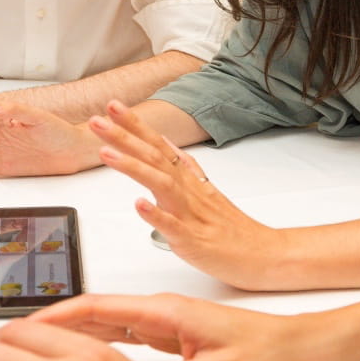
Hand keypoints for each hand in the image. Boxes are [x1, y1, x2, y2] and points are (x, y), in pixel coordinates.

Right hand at [26, 293, 305, 360]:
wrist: (291, 346)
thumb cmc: (260, 354)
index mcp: (164, 311)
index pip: (97, 309)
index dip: (56, 317)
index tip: (24, 326)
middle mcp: (159, 311)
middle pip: (94, 314)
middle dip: (53, 325)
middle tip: (16, 340)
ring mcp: (164, 322)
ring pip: (106, 326)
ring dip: (72, 335)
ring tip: (36, 349)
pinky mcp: (172, 336)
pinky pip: (124, 338)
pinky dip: (97, 345)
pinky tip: (82, 357)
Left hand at [90, 101, 282, 290]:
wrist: (262, 254)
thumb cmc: (230, 227)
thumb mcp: (204, 189)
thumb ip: (183, 166)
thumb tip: (164, 143)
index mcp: (187, 179)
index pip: (158, 144)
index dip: (134, 124)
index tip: (111, 106)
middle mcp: (188, 190)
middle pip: (154, 156)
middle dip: (124, 136)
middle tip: (97, 120)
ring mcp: (191, 214)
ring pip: (161, 184)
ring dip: (133, 166)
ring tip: (106, 153)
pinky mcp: (194, 239)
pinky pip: (173, 226)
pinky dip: (155, 214)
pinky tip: (138, 204)